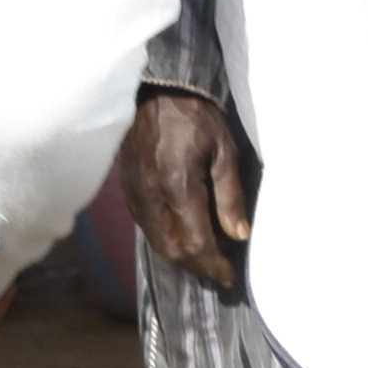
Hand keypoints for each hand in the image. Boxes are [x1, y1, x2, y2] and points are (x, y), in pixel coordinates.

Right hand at [119, 85, 256, 291]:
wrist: (157, 91)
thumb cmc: (196, 117)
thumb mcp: (224, 150)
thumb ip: (230, 195)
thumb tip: (239, 234)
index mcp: (178, 186)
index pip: (196, 242)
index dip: (214, 264)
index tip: (229, 275)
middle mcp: (152, 197)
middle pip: (173, 250)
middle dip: (197, 267)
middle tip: (218, 271)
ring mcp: (136, 195)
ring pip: (157, 243)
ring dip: (180, 257)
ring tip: (203, 259)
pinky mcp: (128, 191)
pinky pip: (146, 227)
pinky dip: (165, 240)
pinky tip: (182, 237)